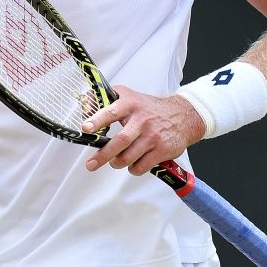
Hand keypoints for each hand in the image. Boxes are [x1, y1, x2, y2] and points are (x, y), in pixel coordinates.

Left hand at [81, 85, 207, 175]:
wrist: (181, 116)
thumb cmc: (148, 108)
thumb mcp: (128, 96)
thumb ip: (105, 99)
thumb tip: (85, 107)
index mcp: (130, 104)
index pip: (112, 111)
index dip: (97, 120)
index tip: (86, 128)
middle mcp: (141, 120)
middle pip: (120, 141)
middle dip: (103, 155)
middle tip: (91, 164)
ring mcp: (152, 136)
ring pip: (128, 157)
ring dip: (117, 163)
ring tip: (115, 161)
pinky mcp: (161, 150)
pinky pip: (141, 166)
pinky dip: (133, 169)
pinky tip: (133, 163)